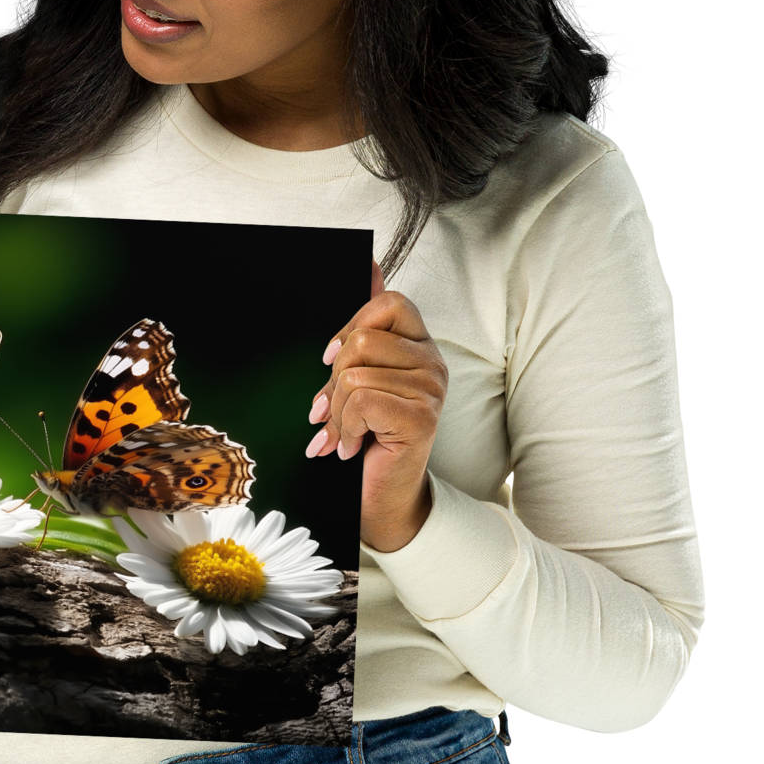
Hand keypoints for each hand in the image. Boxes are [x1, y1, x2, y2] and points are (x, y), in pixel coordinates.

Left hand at [304, 261, 446, 553]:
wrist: (379, 499)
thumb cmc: (368, 439)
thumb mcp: (358, 378)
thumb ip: (365, 326)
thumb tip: (370, 264)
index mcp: (418, 346)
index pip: (388, 302)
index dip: (351, 326)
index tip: (330, 360)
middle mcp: (432, 363)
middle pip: (364, 338)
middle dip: (333, 379)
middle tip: (330, 410)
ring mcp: (431, 389)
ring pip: (356, 373)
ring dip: (337, 412)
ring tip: (342, 434)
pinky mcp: (422, 416)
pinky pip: (362, 400)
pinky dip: (344, 428)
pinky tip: (350, 446)